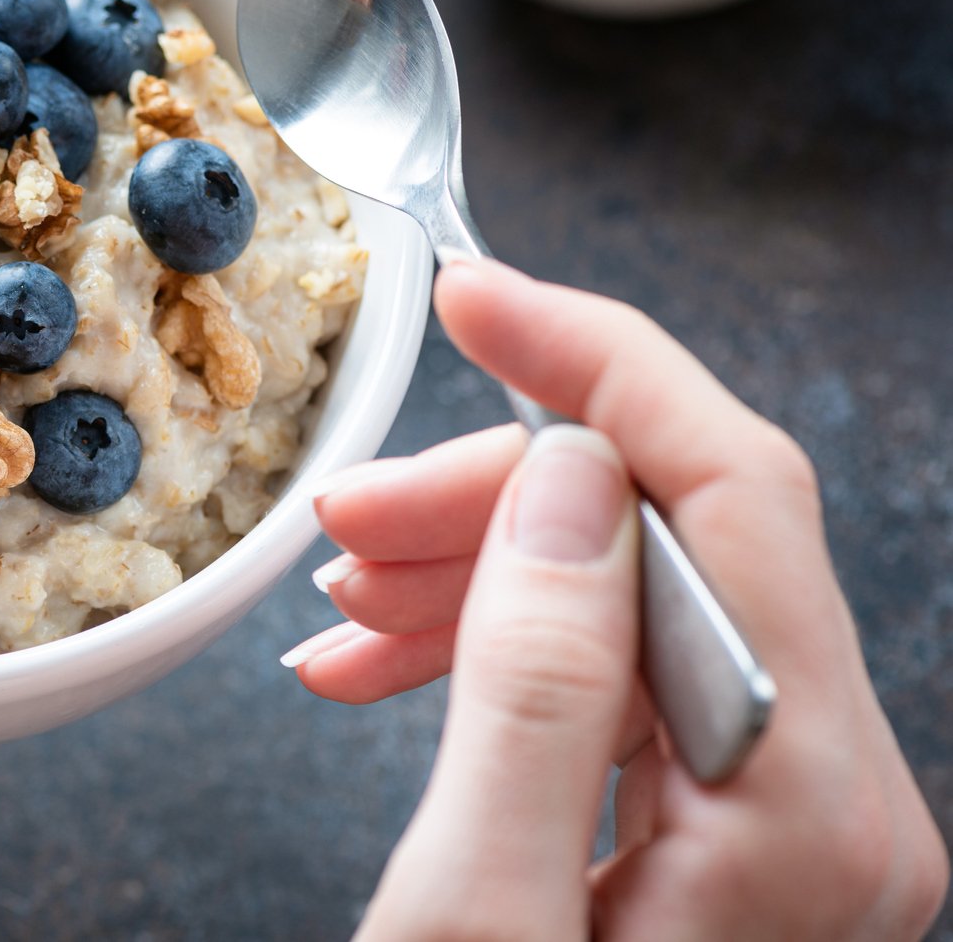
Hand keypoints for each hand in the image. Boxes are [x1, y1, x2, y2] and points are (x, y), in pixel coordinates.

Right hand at [287, 260, 947, 939]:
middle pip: (672, 539)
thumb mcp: (470, 916)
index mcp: (804, 809)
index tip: (472, 291)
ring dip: (475, 573)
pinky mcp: (735, 845)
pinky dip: (496, 650)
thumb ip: (532, 687)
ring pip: (632, 600)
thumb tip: (564, 476)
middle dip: (490, 497)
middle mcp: (835, 803)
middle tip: (335, 526)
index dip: (598, 363)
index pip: (727, 494)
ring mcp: (791, 826)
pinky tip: (383, 666)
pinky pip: (618, 683)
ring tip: (335, 609)